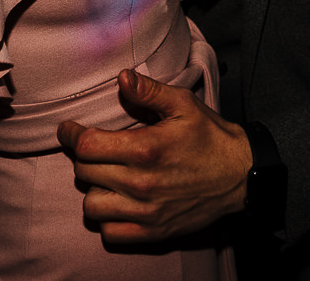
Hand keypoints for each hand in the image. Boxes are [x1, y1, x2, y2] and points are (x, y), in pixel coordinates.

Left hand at [57, 68, 251, 242]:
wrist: (240, 176)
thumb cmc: (211, 137)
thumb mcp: (184, 105)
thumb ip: (149, 91)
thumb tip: (122, 77)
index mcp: (146, 149)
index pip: (86, 145)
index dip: (71, 134)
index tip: (69, 130)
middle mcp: (141, 183)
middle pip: (84, 173)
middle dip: (84, 157)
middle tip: (95, 149)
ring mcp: (146, 212)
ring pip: (91, 206)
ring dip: (93, 189)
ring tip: (105, 176)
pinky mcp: (153, 232)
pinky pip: (109, 232)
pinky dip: (107, 218)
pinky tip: (117, 202)